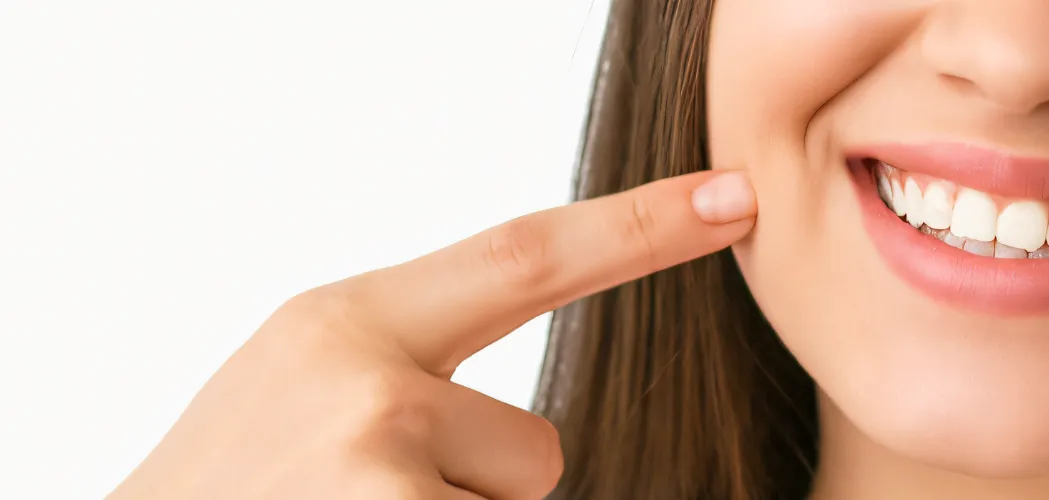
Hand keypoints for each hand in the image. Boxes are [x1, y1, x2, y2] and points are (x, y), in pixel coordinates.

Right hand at [110, 171, 757, 499]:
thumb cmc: (231, 489)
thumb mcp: (304, 386)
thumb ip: (409, 365)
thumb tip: (535, 431)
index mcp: (342, 322)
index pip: (525, 255)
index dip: (640, 228)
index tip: (733, 199)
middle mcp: (368, 387)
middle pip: (537, 448)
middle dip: (479, 495)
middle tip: (359, 497)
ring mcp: (382, 473)